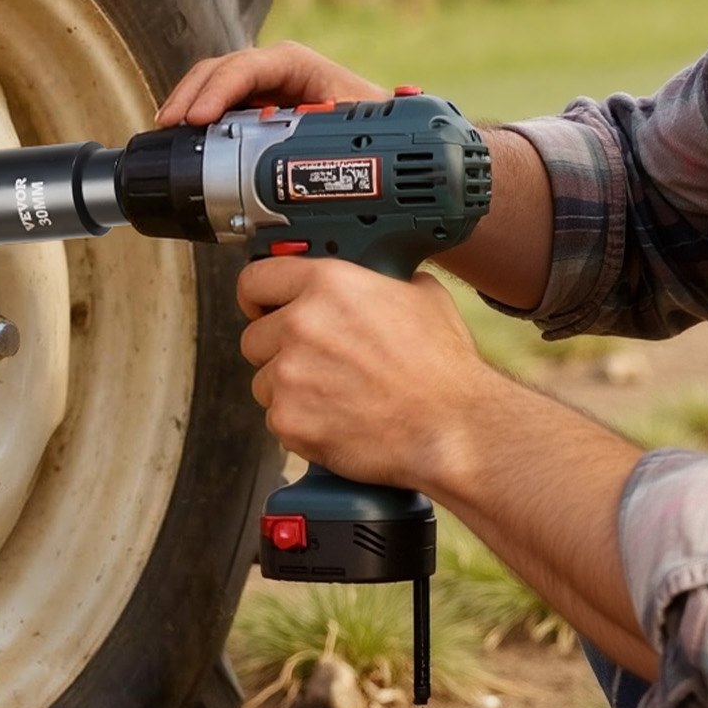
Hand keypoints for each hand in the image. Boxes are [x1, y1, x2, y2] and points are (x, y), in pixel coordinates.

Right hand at [155, 41, 385, 127]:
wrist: (377, 142)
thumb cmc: (372, 122)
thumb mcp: (358, 120)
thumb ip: (333, 123)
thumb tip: (298, 133)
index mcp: (295, 64)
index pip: (246, 66)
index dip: (219, 89)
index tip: (200, 117)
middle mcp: (271, 71)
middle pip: (219, 71)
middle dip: (191, 94)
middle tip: (171, 123)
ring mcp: (258, 90)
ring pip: (212, 87)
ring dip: (187, 106)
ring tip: (168, 131)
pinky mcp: (250, 110)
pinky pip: (217, 108)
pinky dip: (196, 119)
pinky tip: (182, 137)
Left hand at [236, 257, 487, 492]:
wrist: (453, 428)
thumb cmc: (443, 368)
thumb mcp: (421, 296)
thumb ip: (382, 281)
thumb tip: (380, 279)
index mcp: (328, 285)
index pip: (255, 279)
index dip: (257, 296)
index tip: (262, 308)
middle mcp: (301, 324)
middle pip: (254, 337)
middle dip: (279, 351)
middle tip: (317, 364)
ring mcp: (290, 375)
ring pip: (264, 382)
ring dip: (289, 390)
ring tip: (335, 396)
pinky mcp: (289, 420)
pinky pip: (277, 420)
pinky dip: (300, 424)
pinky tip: (337, 421)